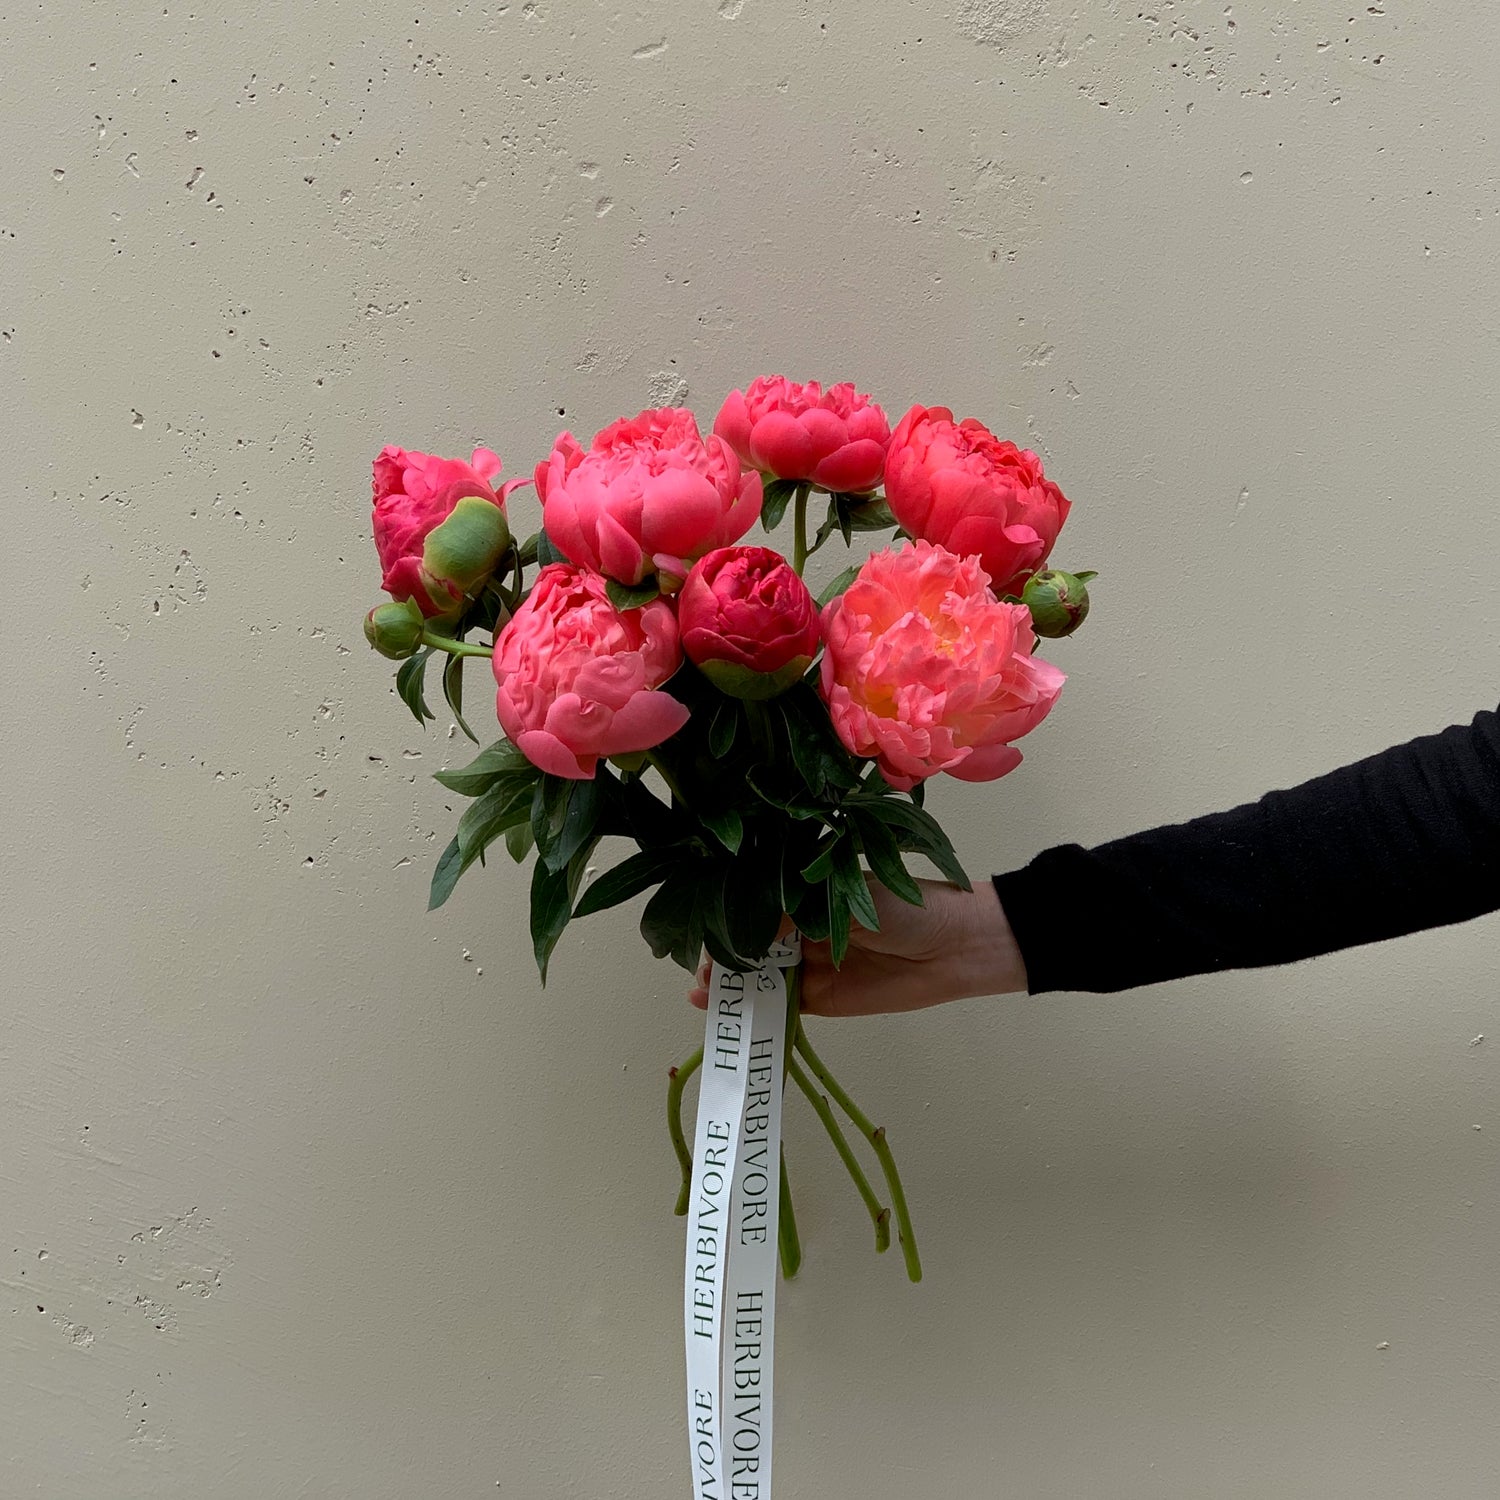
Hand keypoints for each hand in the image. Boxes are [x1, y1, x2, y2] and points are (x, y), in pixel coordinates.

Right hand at [688, 877, 1026, 1016]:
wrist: (955, 947)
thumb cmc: (904, 907)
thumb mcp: (843, 900)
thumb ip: (794, 915)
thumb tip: (745, 931)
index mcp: (803, 896)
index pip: (752, 909)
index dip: (727, 924)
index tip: (704, 935)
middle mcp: (800, 930)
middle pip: (750, 946)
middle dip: (723, 959)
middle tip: (702, 975)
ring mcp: (808, 967)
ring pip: (759, 979)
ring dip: (731, 988)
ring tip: (706, 996)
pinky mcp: (821, 1000)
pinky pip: (781, 1007)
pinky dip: (756, 1011)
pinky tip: (729, 1012)